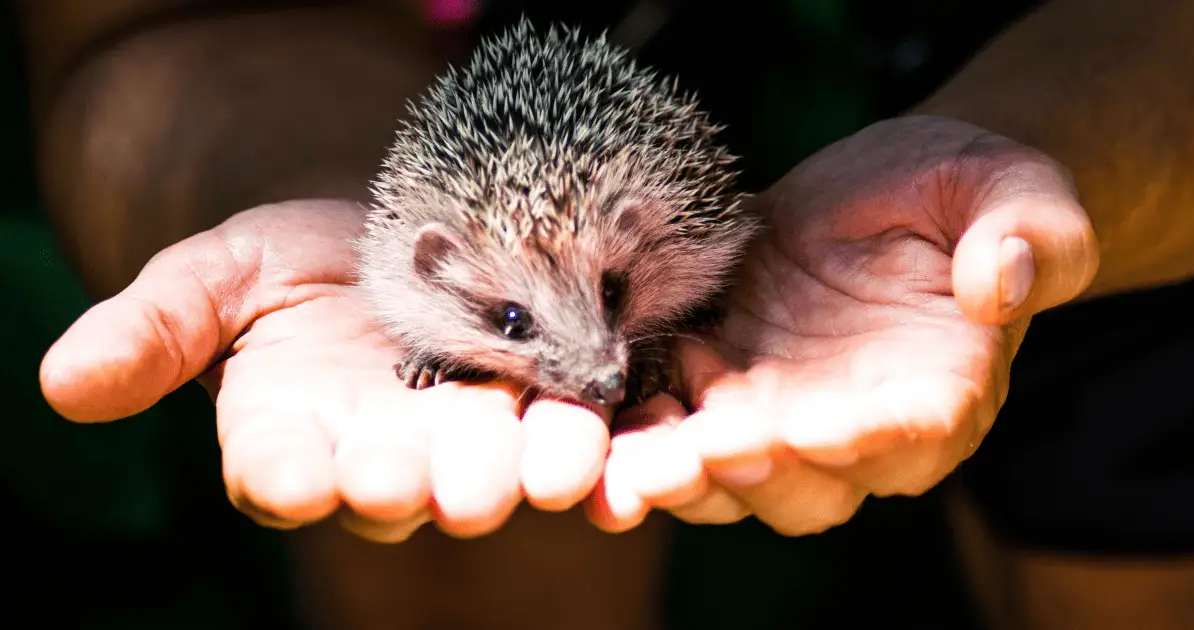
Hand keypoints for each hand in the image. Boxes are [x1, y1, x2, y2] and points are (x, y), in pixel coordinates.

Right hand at [40, 200, 613, 541]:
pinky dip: (583, 441)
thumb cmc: (291, 263)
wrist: (397, 230)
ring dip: (517, 473)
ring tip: (546, 467)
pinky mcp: (539, 407)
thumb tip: (65, 382)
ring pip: (488, 472)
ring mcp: (466, 439)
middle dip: (413, 485)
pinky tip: (602, 435)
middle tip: (433, 483)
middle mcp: (379, 456)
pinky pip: (561, 435)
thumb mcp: (218, 275)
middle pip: (394, 488)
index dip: (283, 476)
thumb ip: (155, 327)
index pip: (277, 472)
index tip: (288, 474)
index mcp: (291, 438)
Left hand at [586, 115, 1099, 534]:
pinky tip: (605, 421)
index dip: (857, 441)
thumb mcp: (1010, 188)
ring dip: (676, 477)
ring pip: (730, 480)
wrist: (886, 189)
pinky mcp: (721, 387)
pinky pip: (677, 432)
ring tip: (627, 463)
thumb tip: (1003, 280)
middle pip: (806, 486)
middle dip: (745, 473)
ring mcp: (781, 416)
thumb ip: (1026, 235)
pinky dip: (640, 438)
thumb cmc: (962, 192)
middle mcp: (857, 429)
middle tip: (691, 453)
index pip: (907, 437)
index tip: (805, 427)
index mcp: (941, 395)